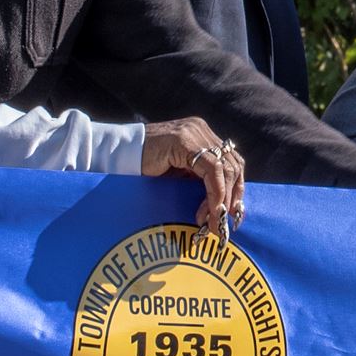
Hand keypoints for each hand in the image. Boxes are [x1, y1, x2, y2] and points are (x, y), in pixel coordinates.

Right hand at [142, 119, 245, 237]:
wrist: (119, 154)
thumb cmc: (146, 168)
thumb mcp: (179, 176)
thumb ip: (199, 183)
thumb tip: (222, 207)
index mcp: (204, 137)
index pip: (232, 162)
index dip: (236, 189)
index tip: (234, 214)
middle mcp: (203, 131)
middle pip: (233, 165)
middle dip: (232, 197)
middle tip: (223, 223)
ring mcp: (195, 133)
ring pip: (225, 168)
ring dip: (223, 199)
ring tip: (213, 221)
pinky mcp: (184, 141)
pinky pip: (211, 169)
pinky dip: (214, 193)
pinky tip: (208, 211)